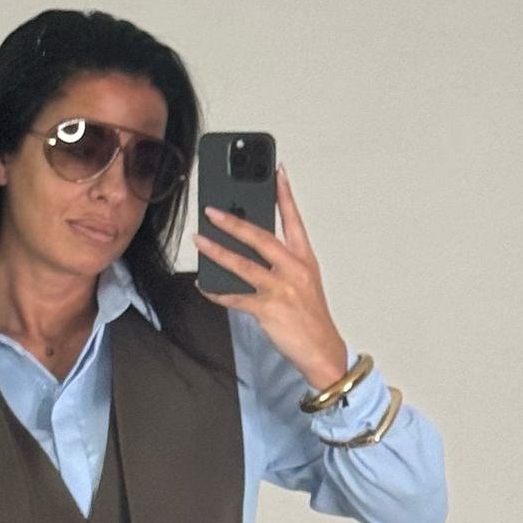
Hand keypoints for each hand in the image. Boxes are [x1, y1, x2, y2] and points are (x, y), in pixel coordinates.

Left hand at [193, 163, 349, 387]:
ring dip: (218, 251)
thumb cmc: (311, 318)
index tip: (277, 172)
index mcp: (304, 259)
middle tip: (213, 210)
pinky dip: (217, 292)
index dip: (285, 194)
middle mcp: (293, 269)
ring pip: (243, 264)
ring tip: (200, 240)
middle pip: (261, 238)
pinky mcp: (267, 309)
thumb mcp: (305, 283)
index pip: (293, 220)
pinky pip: (235, 297)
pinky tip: (205, 285)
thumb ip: (283, 264)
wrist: (322, 350)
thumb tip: (251, 251)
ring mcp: (280, 289)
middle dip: (234, 222)